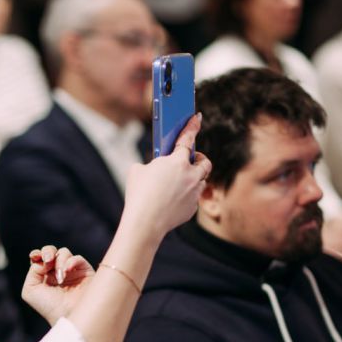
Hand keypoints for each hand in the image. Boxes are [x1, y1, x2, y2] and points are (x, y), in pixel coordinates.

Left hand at [22, 245, 94, 325]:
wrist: (68, 315)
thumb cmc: (48, 306)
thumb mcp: (30, 289)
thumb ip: (33, 271)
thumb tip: (43, 260)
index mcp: (44, 277)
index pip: (40, 258)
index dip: (37, 254)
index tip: (35, 257)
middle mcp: (57, 273)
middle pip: (52, 252)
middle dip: (47, 252)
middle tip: (47, 260)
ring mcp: (72, 272)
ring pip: (64, 253)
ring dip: (59, 262)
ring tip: (60, 277)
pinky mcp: (85, 272)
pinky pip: (78, 258)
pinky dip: (71, 262)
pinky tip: (67, 272)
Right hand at [120, 114, 211, 242]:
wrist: (145, 223)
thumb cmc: (138, 194)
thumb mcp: (137, 172)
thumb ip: (149, 165)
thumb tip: (153, 169)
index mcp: (177, 161)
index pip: (187, 138)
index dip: (192, 126)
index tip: (197, 118)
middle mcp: (191, 175)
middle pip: (205, 162)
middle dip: (199, 159)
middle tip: (191, 159)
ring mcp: (194, 193)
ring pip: (201, 181)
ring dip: (194, 178)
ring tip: (181, 181)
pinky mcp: (192, 208)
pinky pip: (193, 199)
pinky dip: (186, 197)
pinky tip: (174, 200)